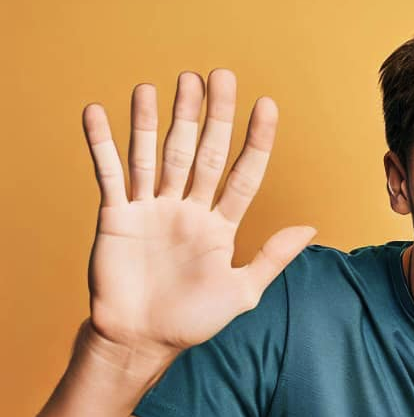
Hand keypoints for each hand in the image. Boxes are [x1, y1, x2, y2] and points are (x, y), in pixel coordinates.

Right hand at [81, 68, 315, 360]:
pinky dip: (101, 144)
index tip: (267, 105)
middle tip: (219, 76)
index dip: (255, 141)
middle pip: (201, 153)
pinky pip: (109, 173)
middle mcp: (187, 209)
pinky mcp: (116, 215)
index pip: (243, 174)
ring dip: (160, 118)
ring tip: (172, 83)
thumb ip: (273, 257)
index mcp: (220, 226)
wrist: (143, 340)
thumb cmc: (193, 321)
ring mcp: (151, 209)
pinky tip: (99, 111)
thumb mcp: (242, 291)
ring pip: (157, 153)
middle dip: (212, 116)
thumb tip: (311, 227)